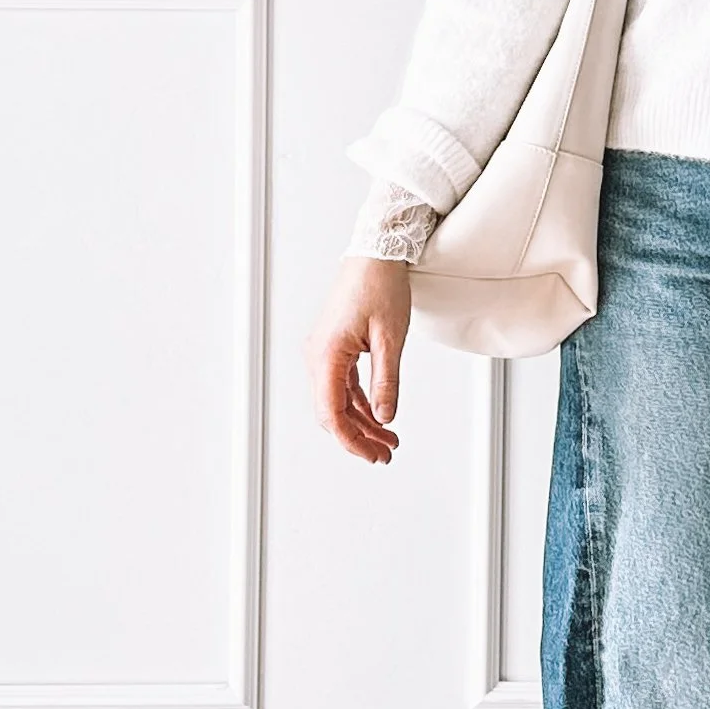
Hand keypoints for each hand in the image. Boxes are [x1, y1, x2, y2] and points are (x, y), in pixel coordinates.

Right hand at [305, 258, 411, 464]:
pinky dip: (361, 403)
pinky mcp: (334, 347)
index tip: (373, 455)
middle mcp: (318, 356)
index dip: (351, 440)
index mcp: (327, 354)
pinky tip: (379, 415)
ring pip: (338, 400)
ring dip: (362, 422)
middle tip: (386, 453)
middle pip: (332, 411)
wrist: (375, 253)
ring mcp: (324, 352)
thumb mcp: (391, 338)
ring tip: (388, 439)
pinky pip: (343, 385)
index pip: (332, 412)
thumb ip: (387, 381)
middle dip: (358, 436)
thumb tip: (385, 417)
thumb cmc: (380, 286)